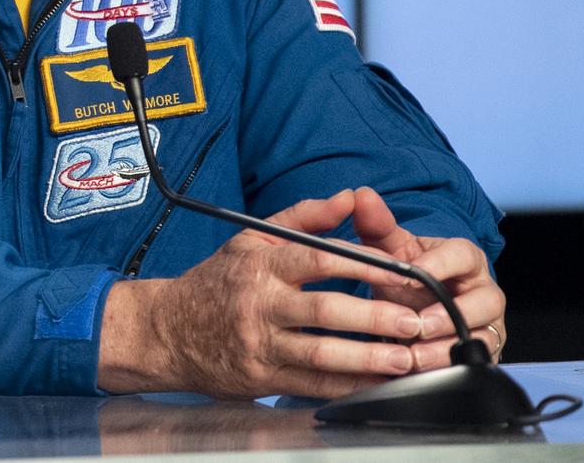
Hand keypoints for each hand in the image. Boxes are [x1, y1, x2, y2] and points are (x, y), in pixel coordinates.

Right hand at [99, 189, 428, 399]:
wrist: (169, 330)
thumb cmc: (219, 281)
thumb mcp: (253, 238)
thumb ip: (305, 216)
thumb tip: (350, 197)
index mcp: (262, 265)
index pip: (318, 260)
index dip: (363, 265)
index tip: (400, 271)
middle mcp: (261, 304)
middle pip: (325, 310)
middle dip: (374, 317)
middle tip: (414, 320)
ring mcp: (261, 344)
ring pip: (321, 353)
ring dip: (368, 359)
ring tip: (404, 358)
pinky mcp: (262, 378)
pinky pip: (311, 384)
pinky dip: (347, 386)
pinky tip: (375, 383)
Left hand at [349, 186, 506, 368]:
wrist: (413, 311)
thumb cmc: (407, 277)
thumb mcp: (391, 250)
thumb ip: (376, 224)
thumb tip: (361, 195)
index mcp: (464, 258)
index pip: (462, 255)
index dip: (438, 265)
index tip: (411, 276)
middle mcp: (482, 291)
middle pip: (484, 301)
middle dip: (449, 315)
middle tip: (417, 324)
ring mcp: (486, 325)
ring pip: (481, 338)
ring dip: (446, 349)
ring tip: (413, 355)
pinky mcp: (483, 355)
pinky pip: (475, 365)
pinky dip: (445, 370)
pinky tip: (418, 371)